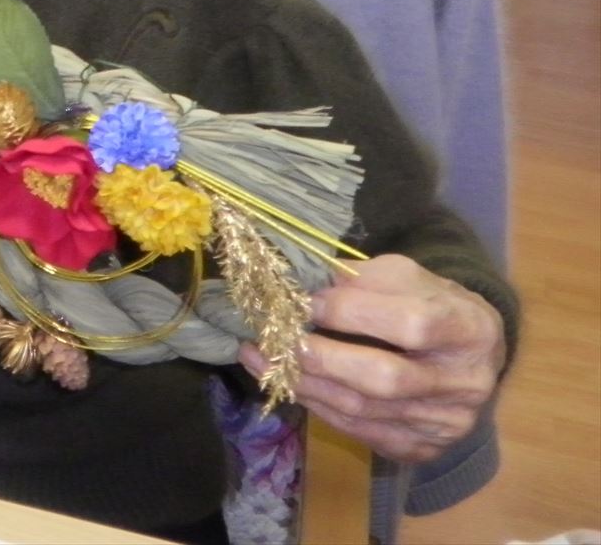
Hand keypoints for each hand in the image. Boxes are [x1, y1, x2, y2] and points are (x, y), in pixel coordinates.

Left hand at [239, 255, 504, 462]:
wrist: (468, 355)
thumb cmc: (429, 304)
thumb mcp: (404, 277)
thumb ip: (361, 280)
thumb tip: (304, 287)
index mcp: (469, 329)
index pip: (410, 324)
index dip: (351, 313)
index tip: (302, 300)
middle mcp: (465, 384)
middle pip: (385, 377)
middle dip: (320, 357)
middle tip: (272, 336)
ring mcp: (445, 424)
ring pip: (363, 410)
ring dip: (303, 383)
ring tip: (257, 358)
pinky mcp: (422, 448)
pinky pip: (358, 431)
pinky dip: (317, 405)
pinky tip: (287, 382)